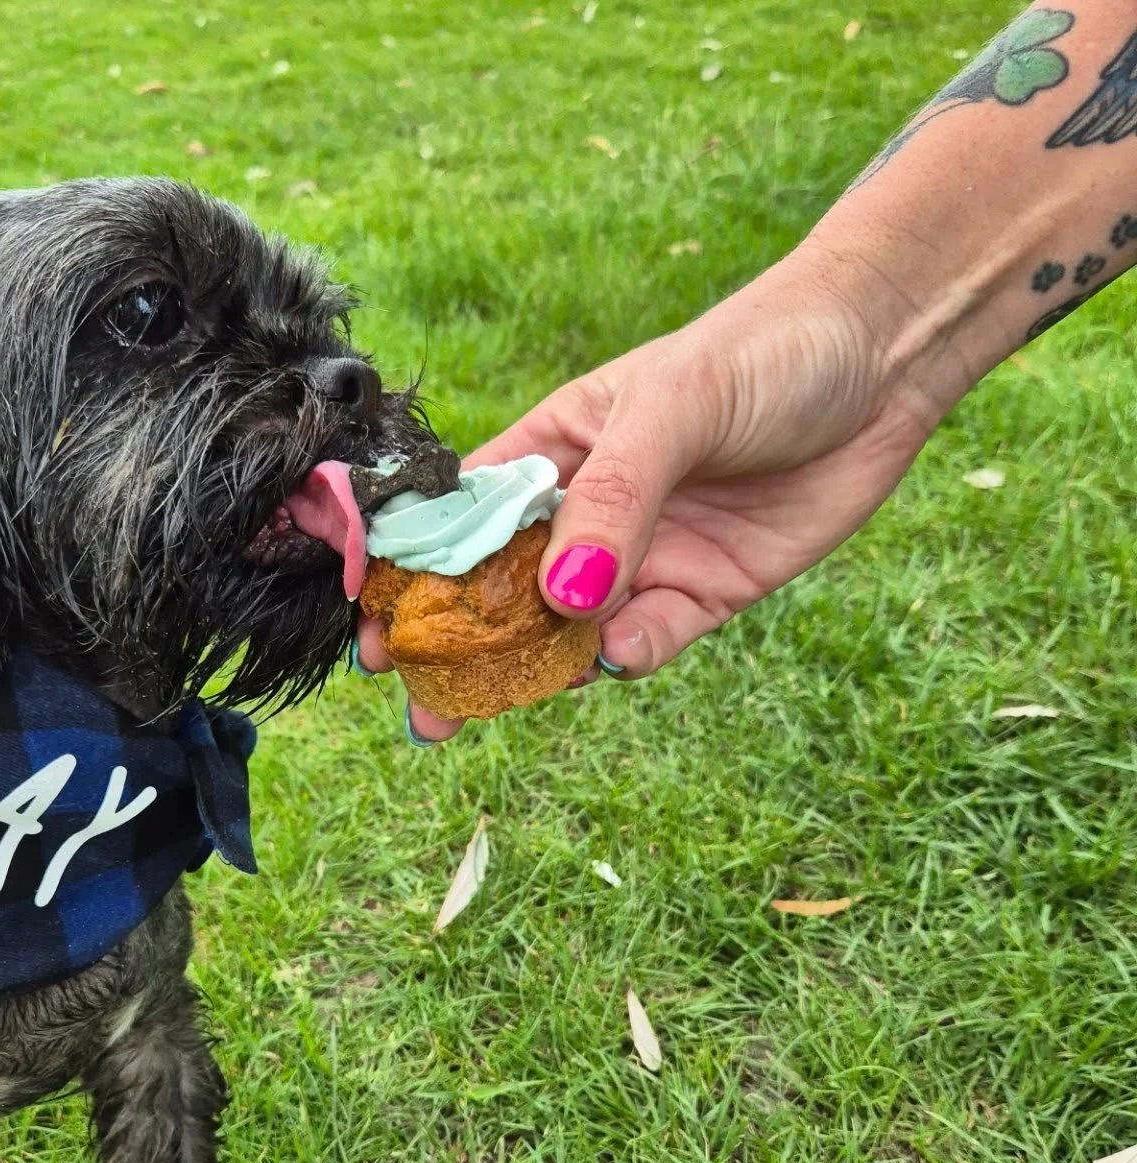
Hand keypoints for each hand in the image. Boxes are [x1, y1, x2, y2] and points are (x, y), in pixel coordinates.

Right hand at [355, 246, 949, 742]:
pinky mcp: (705, 593)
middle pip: (505, 592)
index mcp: (554, 451)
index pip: (465, 519)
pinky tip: (619, 657)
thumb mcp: (673, 409)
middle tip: (424, 708)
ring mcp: (644, 557)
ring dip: (537, 669)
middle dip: (462, 649)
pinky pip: (651, 640)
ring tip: (498, 703)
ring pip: (571, 631)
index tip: (378, 628)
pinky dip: (630, 657)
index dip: (416, 574)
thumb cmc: (762, 351)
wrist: (886, 358)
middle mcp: (590, 513)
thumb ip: (615, 501)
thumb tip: (560, 598)